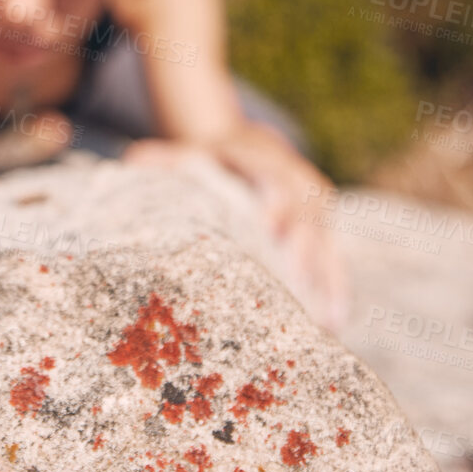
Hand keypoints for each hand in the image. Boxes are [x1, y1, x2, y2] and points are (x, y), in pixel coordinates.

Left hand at [125, 123, 349, 333]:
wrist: (260, 147)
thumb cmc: (219, 158)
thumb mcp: (198, 151)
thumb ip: (168, 158)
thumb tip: (134, 159)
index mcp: (269, 162)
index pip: (275, 177)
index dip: (275, 199)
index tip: (270, 224)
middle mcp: (300, 186)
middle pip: (307, 216)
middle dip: (304, 245)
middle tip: (296, 276)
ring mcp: (317, 214)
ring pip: (328, 244)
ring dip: (329, 280)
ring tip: (328, 319)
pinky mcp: (325, 235)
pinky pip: (335, 265)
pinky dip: (338, 292)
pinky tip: (336, 324)